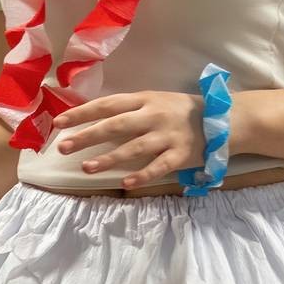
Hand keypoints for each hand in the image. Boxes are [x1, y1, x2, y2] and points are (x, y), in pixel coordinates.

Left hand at [50, 90, 203, 188]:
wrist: (223, 119)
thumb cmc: (180, 110)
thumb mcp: (154, 100)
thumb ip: (128, 109)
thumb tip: (92, 118)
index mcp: (144, 99)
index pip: (107, 105)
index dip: (82, 113)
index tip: (59, 123)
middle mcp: (153, 116)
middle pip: (116, 125)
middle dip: (87, 136)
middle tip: (63, 146)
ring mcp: (167, 136)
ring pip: (133, 148)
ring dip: (109, 158)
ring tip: (86, 168)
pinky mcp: (180, 154)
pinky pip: (159, 167)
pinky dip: (142, 175)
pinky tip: (126, 183)